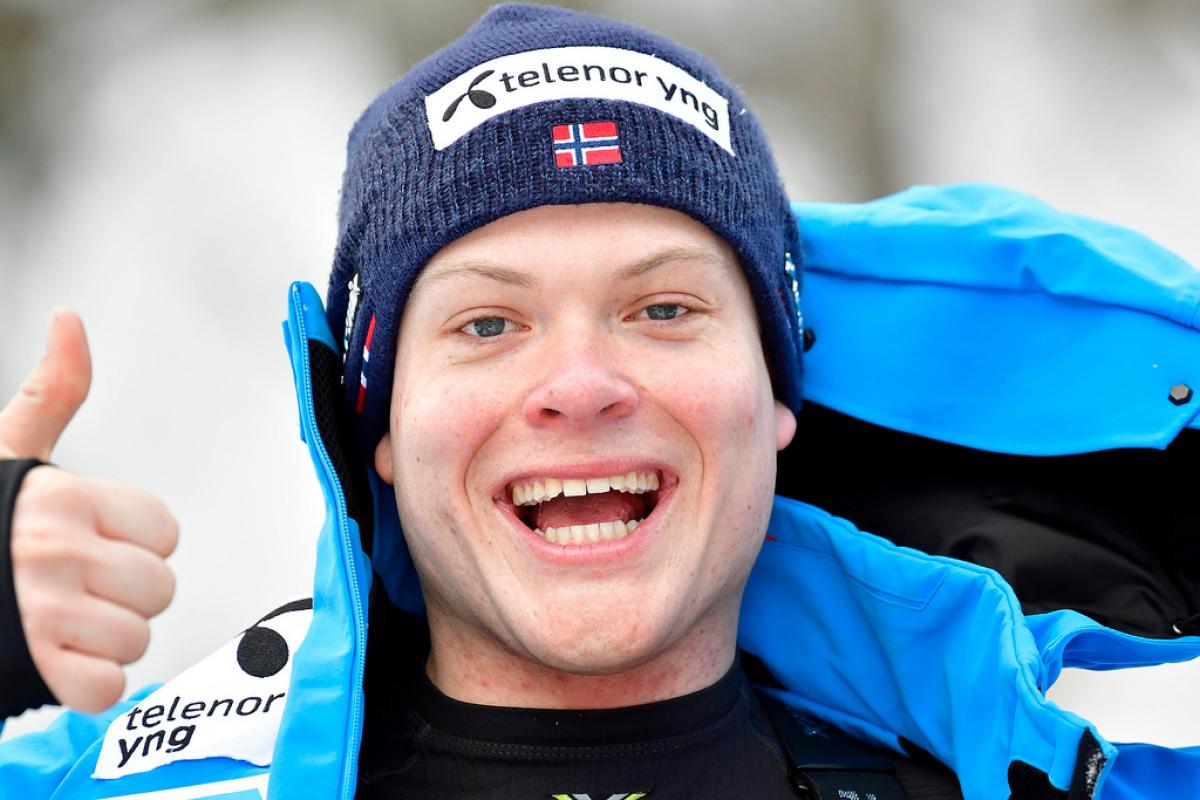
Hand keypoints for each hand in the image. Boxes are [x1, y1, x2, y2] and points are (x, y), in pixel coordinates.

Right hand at [1, 310, 178, 712]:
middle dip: (122, 595)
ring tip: (54, 623)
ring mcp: (41, 611)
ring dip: (102, 641)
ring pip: (137, 638)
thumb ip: (53, 391)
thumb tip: (70, 320)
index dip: (133, 544)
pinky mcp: (31, 669)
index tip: (87, 542)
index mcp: (64, 496)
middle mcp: (54, 549)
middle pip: (160, 589)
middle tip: (69, 588)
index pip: (166, 533)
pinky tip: (50, 660)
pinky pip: (106, 687)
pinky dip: (84, 685)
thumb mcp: (9, 453)